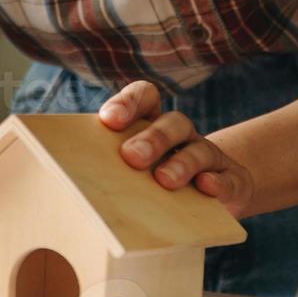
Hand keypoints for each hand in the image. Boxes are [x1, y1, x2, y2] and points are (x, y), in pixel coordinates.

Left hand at [98, 81, 255, 216]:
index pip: (145, 97)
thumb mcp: (130, 174)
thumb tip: (65, 183)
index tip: (109, 120)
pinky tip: (206, 187)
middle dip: (151, 138)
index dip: (128, 103)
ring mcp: (209, 156)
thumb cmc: (153, 186)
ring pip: (198, 150)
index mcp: (152, 126)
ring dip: (181, 163)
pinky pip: (228, 178)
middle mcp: (181, 135)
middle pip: (171, 123)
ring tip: (164, 180)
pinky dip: (218, 183)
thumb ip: (107, 169)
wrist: (210, 199)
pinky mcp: (232, 181)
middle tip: (131, 157)